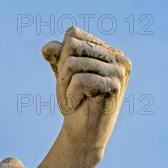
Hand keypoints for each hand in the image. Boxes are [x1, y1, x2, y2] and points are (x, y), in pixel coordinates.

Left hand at [42, 27, 130, 159]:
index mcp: (108, 50)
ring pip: (72, 64)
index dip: (62, 55)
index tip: (70, 77)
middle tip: (71, 91)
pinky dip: (70, 95)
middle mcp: (118, 57)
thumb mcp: (62, 74)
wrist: (82, 134)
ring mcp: (119, 71)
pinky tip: (79, 105)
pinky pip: (78, 80)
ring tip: (75, 99)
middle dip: (62, 71)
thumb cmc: (74, 102)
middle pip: (71, 46)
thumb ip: (56, 56)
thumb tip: (48, 47)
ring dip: (64, 85)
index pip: (73, 34)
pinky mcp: (114, 86)